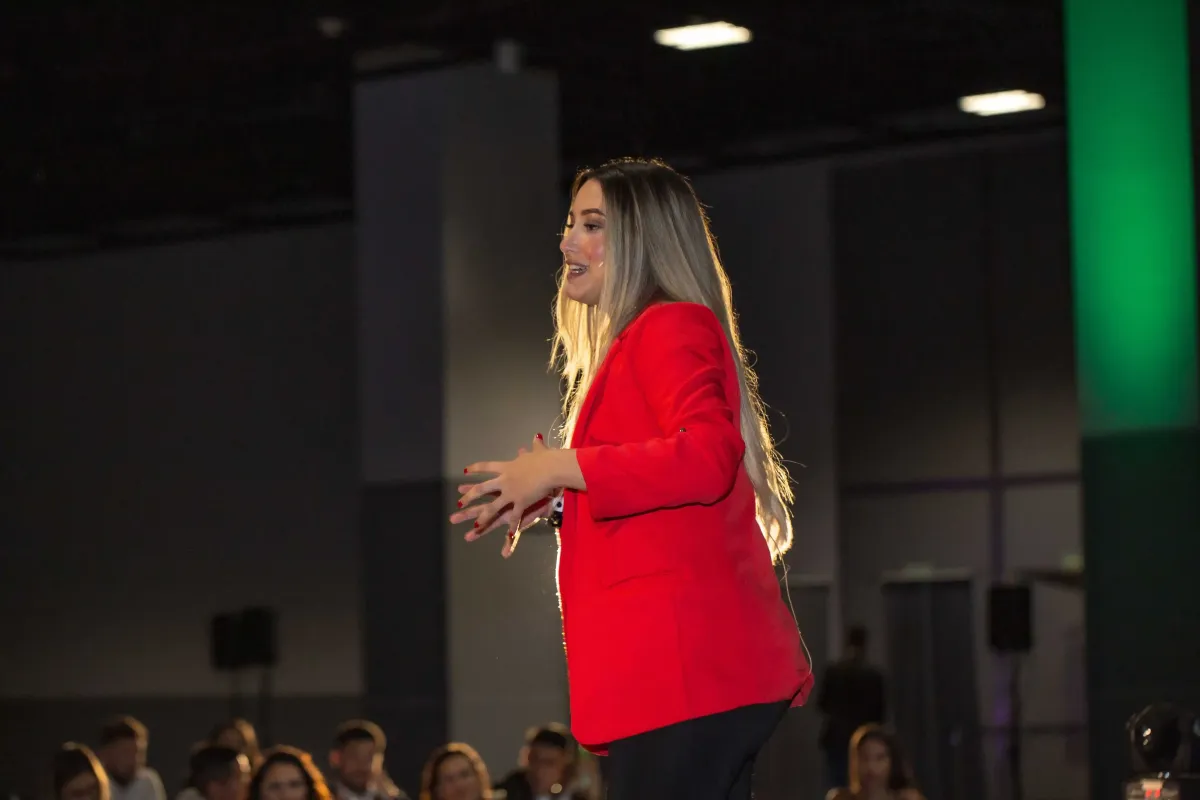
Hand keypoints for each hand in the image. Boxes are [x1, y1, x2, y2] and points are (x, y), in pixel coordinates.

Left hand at [450, 435, 555, 554]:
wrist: (551, 467)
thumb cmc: (545, 458)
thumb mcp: (539, 451)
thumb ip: (535, 446)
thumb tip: (536, 437)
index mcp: (507, 468)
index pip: (487, 467)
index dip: (475, 469)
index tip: (465, 472)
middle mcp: (504, 481)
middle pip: (482, 489)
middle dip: (470, 497)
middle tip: (459, 503)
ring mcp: (510, 494)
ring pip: (492, 508)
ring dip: (482, 518)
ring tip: (472, 527)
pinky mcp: (520, 504)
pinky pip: (514, 519)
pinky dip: (511, 531)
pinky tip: (506, 543)